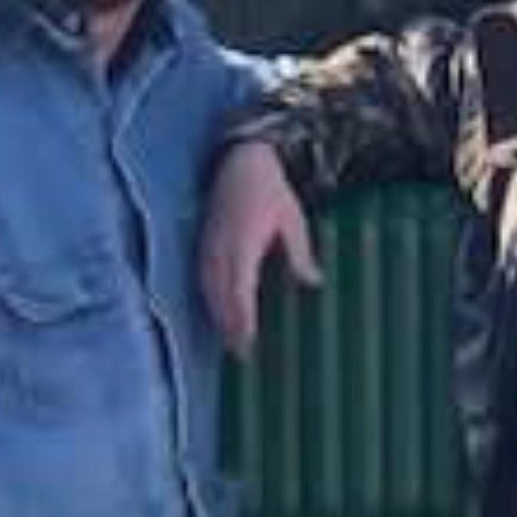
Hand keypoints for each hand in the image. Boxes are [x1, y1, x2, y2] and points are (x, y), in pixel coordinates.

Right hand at [199, 141, 320, 355]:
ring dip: (218, 317)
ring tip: (231, 344)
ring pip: (209, 290)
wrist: (240, 162)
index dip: (242, 318)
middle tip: (242, 355)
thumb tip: (313, 281)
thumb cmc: (270, 191)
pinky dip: (210, 300)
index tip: (248, 341)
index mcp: (244, 243)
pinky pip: (203, 279)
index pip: (239, 289)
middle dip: (230, 326)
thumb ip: (299, 252)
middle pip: (221, 296)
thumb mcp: (292, 218)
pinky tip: (218, 315)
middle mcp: (221, 248)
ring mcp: (209, 246)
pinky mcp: (204, 244)